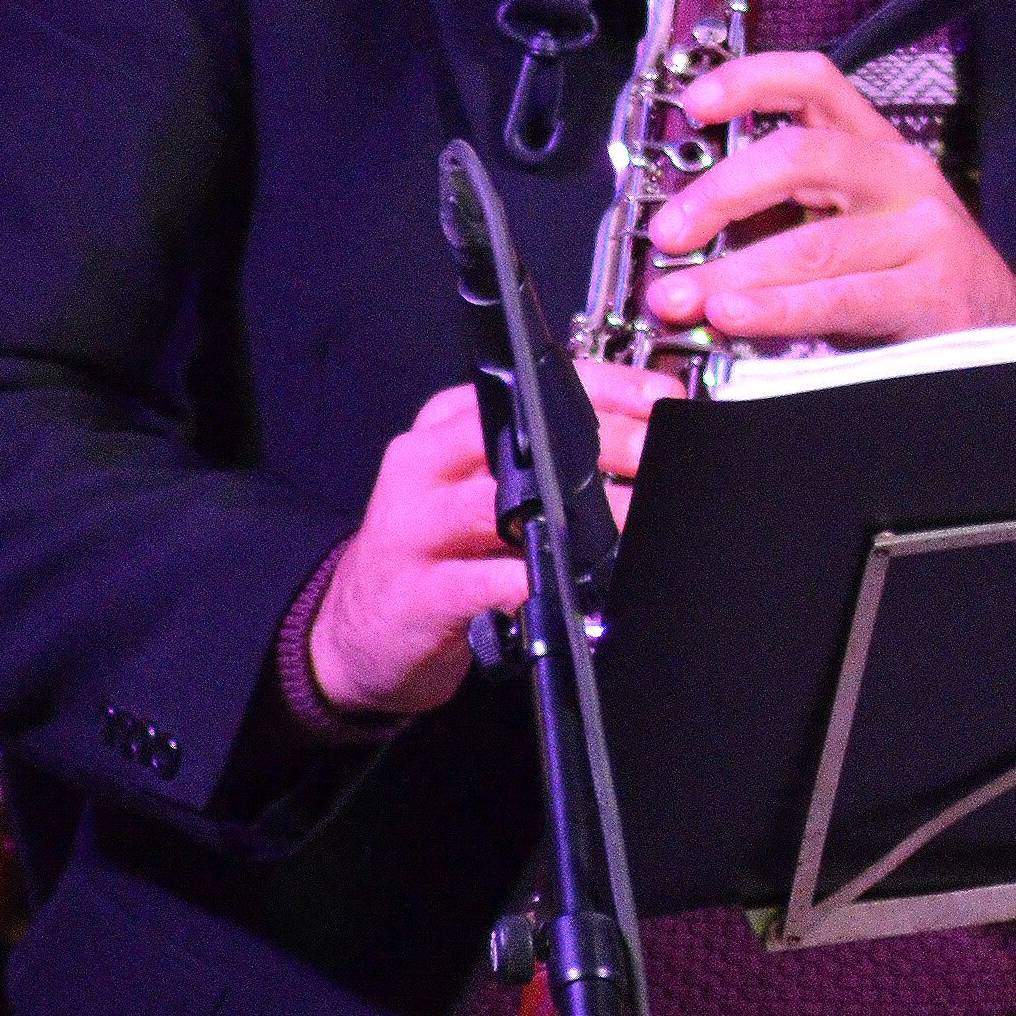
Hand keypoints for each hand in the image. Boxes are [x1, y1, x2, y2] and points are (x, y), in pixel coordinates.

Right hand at [305, 370, 662, 717]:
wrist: (355, 630)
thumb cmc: (436, 550)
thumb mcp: (477, 485)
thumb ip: (538, 459)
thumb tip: (639, 442)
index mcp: (446, 425)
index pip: (529, 386)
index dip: (604, 388)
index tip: (661, 401)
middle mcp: (424, 465)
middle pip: (517, 437)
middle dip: (602, 444)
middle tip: (660, 459)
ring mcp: (415, 528)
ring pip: (500, 506)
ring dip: (578, 515)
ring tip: (634, 523)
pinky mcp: (418, 593)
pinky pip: (482, 582)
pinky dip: (533, 582)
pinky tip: (574, 585)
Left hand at [644, 51, 1015, 348]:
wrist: (1000, 330)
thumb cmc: (914, 276)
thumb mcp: (856, 221)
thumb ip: (788, 209)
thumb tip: (691, 222)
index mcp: (877, 149)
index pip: (815, 82)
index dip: (749, 81)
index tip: (694, 106)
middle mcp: (901, 178)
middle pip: (801, 157)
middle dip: (721, 194)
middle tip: (670, 232)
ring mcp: (922, 233)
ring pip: (812, 243)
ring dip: (732, 274)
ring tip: (682, 297)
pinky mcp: (930, 291)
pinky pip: (841, 298)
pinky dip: (779, 309)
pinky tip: (738, 317)